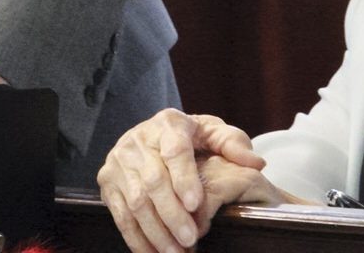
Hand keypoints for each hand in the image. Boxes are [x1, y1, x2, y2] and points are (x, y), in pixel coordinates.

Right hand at [97, 109, 267, 252]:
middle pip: (154, 181)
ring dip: (157, 232)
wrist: (153, 135)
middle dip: (172, 214)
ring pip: (136, 202)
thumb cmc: (190, 138)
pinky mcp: (107, 182)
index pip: (175, 150)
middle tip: (191, 238)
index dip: (184, 178)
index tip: (195, 203)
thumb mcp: (213, 133)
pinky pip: (121, 215)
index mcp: (168, 123)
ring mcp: (119, 162)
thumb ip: (234, 145)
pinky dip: (137, 239)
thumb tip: (256, 162)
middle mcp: (137, 140)